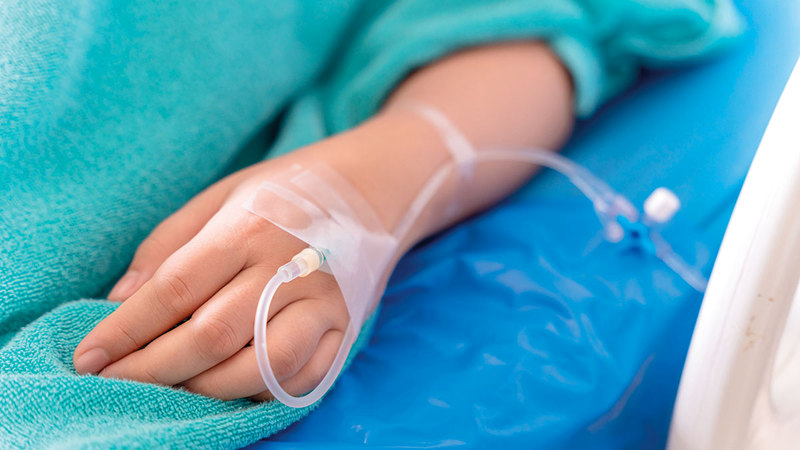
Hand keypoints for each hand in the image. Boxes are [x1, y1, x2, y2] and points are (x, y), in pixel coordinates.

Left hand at [73, 152, 353, 400]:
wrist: (372, 190)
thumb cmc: (285, 191)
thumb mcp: (219, 196)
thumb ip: (168, 246)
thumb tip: (121, 302)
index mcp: (249, 227)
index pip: (175, 289)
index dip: (125, 330)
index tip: (88, 357)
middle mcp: (290, 267)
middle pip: (213, 335)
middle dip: (154, 369)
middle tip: (116, 382)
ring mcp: (325, 302)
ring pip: (262, 366)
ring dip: (207, 388)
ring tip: (173, 386)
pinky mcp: (348, 327)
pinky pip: (303, 378)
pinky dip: (262, 394)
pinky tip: (230, 388)